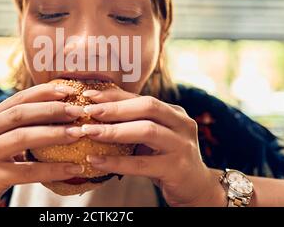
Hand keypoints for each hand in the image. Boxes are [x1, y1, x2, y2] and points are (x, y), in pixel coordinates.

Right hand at [0, 83, 85, 205]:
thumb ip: (16, 126)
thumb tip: (56, 114)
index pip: (18, 99)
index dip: (44, 92)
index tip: (68, 90)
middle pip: (20, 114)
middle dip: (52, 109)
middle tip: (78, 110)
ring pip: (22, 137)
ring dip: (54, 134)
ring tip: (78, 133)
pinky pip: (27, 171)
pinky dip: (52, 169)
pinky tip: (73, 168)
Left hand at [71, 87, 225, 206]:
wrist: (195, 188)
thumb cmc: (166, 159)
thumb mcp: (154, 137)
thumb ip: (134, 123)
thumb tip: (97, 109)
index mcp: (174, 112)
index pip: (141, 97)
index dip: (114, 95)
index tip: (89, 95)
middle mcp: (182, 124)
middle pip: (148, 107)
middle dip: (115, 108)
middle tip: (87, 111)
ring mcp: (182, 145)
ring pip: (147, 131)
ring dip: (114, 131)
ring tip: (88, 132)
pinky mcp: (178, 168)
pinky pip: (142, 164)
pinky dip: (116, 162)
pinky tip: (96, 161)